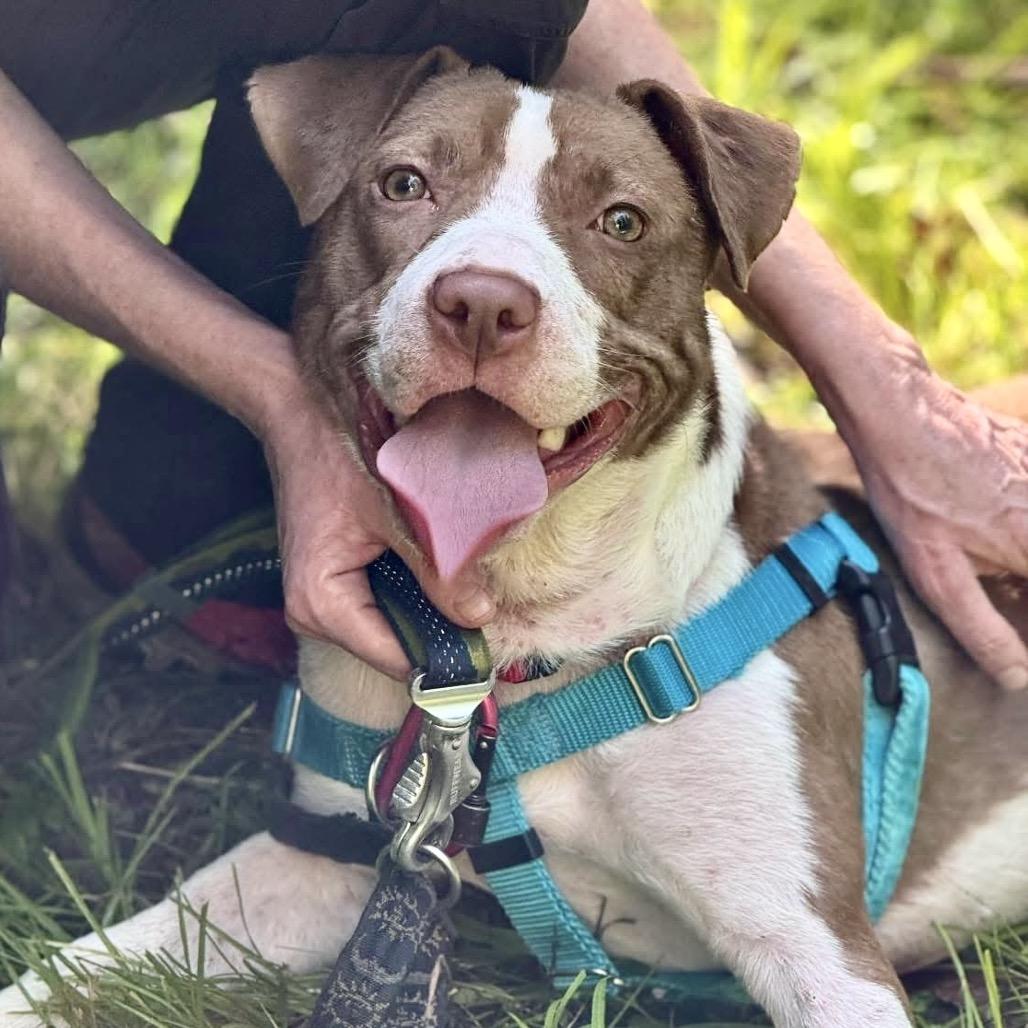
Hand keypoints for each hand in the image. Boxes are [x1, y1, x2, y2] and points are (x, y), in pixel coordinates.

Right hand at [261, 384, 496, 679]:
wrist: (302, 410)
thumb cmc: (339, 453)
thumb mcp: (396, 512)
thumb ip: (439, 568)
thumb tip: (480, 616)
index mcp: (322, 605)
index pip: (396, 659)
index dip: (442, 655)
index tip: (487, 642)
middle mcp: (315, 614)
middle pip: (396, 644)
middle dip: (439, 624)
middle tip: (483, 595)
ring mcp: (325, 598)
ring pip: (396, 621)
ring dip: (429, 601)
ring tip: (461, 570)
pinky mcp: (338, 579)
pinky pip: (388, 597)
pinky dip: (415, 583)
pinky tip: (436, 558)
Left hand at [843, 336, 1027, 688]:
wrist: (902, 414)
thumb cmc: (912, 495)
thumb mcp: (936, 575)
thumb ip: (982, 629)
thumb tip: (1017, 678)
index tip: (1018, 625)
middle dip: (1022, 593)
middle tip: (998, 589)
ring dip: (1017, 566)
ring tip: (994, 571)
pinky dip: (1018, 532)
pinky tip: (994, 533)